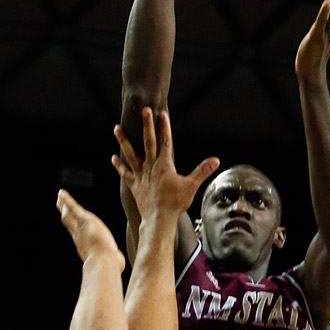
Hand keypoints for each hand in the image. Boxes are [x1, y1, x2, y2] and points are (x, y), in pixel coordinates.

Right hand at [56, 190, 123, 266]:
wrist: (103, 262)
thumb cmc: (109, 265)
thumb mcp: (112, 261)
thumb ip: (115, 261)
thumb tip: (120, 264)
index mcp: (85, 245)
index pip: (77, 233)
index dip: (73, 226)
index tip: (69, 223)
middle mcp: (79, 236)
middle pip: (69, 222)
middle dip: (65, 214)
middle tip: (60, 206)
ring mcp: (80, 228)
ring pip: (69, 214)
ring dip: (64, 204)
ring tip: (60, 196)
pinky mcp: (84, 220)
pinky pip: (73, 208)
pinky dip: (67, 200)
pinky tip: (62, 193)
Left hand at [111, 108, 218, 222]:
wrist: (158, 219)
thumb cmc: (175, 203)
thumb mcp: (191, 186)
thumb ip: (202, 171)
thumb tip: (215, 160)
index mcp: (164, 165)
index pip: (165, 141)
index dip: (164, 126)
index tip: (161, 113)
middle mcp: (151, 167)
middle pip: (148, 142)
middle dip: (146, 125)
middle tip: (143, 110)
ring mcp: (141, 175)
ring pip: (130, 154)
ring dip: (124, 141)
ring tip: (116, 128)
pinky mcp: (134, 185)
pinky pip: (125, 173)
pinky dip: (119, 165)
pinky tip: (114, 157)